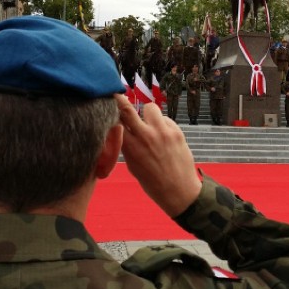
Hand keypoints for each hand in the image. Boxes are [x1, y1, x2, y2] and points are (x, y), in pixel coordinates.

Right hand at [115, 95, 200, 216]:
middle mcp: (145, 136)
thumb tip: (122, 128)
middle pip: (127, 108)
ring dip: (147, 114)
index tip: (109, 103)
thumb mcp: (132, 166)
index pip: (116, 120)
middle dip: (121, 100)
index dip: (112, 110)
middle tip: (120, 97)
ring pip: (150, 107)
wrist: (179, 190)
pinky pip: (165, 119)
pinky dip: (162, 124)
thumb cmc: (153, 182)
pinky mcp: (177, 131)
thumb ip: (127, 146)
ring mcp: (162, 132)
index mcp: (130, 146)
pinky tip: (164, 136)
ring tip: (150, 124)